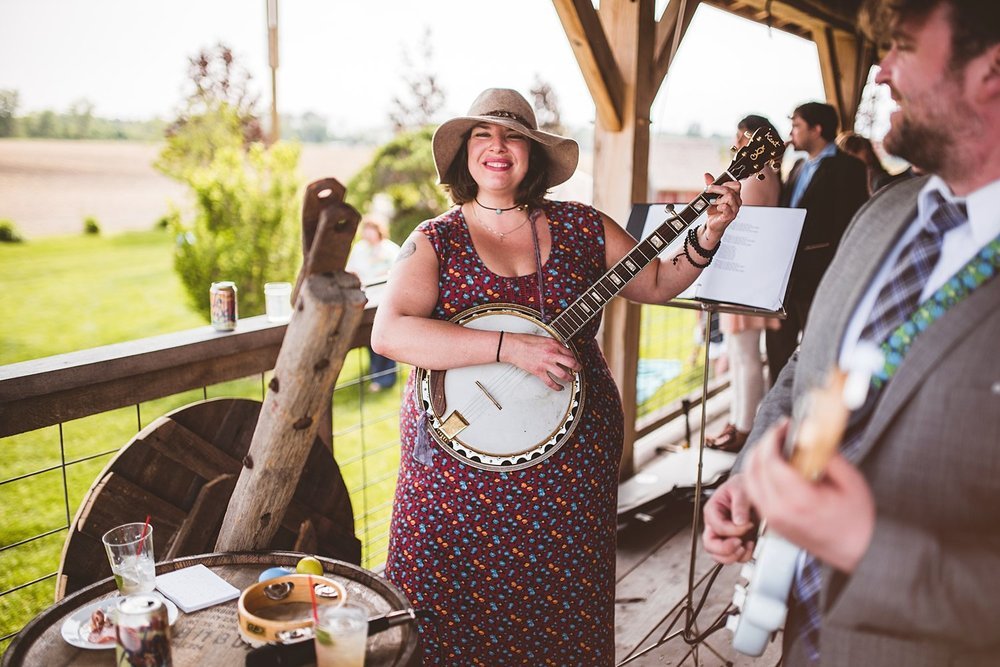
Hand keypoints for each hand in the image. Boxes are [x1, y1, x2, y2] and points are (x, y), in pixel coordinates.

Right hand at [501, 332, 580, 390]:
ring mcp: (546, 364)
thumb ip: (552, 344)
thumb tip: (559, 349)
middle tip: (578, 369)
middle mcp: (552, 354)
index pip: (569, 352)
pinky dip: (557, 387)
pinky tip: (560, 388)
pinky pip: (551, 382)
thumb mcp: (543, 338)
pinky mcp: (539, 372)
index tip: (574, 360)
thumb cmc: (524, 341)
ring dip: (570, 378)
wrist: (513, 346)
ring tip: (571, 379)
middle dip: (577, 368)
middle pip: (571, 363)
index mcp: (553, 344)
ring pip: (563, 374)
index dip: (573, 357)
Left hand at [700, 173, 741, 246]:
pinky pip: (726, 207)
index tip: (714, 185)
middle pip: (731, 190)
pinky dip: (719, 206)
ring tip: (712, 202)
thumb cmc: (714, 211)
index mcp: (735, 195)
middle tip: (708, 190)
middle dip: (718, 188)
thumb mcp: (711, 195)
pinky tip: (716, 208)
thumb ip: (711, 185)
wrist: (712, 224)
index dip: (726, 183)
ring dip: (718, 198)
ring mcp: (734, 209)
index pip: (736, 185)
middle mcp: (736, 202)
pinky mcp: (729, 216)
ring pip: (729, 197)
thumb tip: (707, 175)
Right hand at [702, 473, 756, 563]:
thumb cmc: (742, 486)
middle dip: (725, 549)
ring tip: (746, 547)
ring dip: (733, 556)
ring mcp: (725, 536)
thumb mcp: (741, 489)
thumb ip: (740, 505)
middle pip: (710, 546)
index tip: (748, 524)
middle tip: (740, 544)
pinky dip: (744, 557)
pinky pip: (734, 557)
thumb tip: (740, 522)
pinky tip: (751, 545)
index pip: (716, 527)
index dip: (732, 530)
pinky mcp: (736, 542)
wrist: (753, 489)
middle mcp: (715, 525)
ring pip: (719, 556)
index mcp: (712, 511)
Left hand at [743, 418, 875, 572]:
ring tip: (775, 445)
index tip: (784, 426)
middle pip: (754, 468)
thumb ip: (826, 454)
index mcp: (799, 501)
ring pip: (749, 480)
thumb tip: (808, 432)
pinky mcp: (772, 521)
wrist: (858, 552)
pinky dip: (758, 473)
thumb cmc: (858, 522)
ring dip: (757, 458)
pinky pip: (754, 492)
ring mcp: (773, 519)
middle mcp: (780, 511)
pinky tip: (773, 465)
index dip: (773, 438)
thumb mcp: (850, 481)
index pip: (771, 461)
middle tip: (780, 432)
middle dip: (763, 444)